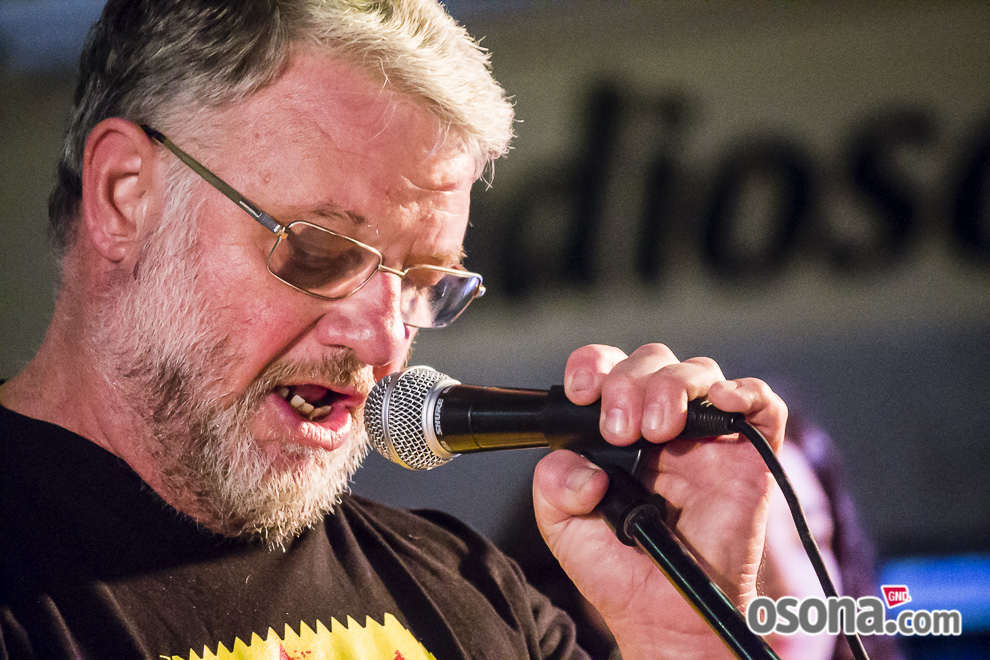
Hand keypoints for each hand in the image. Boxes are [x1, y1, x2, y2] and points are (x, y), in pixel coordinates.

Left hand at [531, 343, 786, 659]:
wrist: (665, 617)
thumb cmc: (619, 570)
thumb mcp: (564, 527)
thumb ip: (554, 486)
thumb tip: (580, 465)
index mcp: (618, 429)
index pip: (608, 370)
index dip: (593, 367)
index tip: (581, 394)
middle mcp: (663, 423)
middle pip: (653, 361)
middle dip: (629, 383)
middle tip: (620, 432)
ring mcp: (708, 437)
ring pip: (700, 372)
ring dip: (673, 386)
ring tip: (658, 430)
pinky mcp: (750, 456)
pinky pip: (761, 405)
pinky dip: (745, 392)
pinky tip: (721, 403)